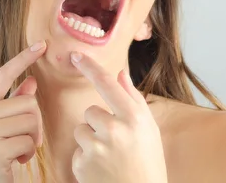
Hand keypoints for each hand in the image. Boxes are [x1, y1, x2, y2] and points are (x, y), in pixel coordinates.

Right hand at [0, 41, 46, 182]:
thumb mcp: (3, 127)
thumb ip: (15, 103)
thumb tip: (31, 80)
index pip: (4, 74)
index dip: (23, 58)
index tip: (41, 45)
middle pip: (28, 102)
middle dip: (35, 124)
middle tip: (23, 140)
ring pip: (31, 121)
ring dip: (32, 140)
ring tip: (18, 151)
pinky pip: (29, 142)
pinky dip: (29, 154)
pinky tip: (15, 162)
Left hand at [70, 51, 167, 182]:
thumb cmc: (148, 163)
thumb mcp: (149, 130)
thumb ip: (133, 99)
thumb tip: (120, 73)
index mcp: (134, 118)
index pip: (107, 84)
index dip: (90, 67)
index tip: (75, 55)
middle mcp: (114, 129)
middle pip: (91, 111)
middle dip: (98, 124)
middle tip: (117, 144)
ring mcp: (97, 147)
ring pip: (81, 130)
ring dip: (90, 141)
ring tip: (110, 158)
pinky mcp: (82, 164)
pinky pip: (77, 151)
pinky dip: (86, 159)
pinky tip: (102, 170)